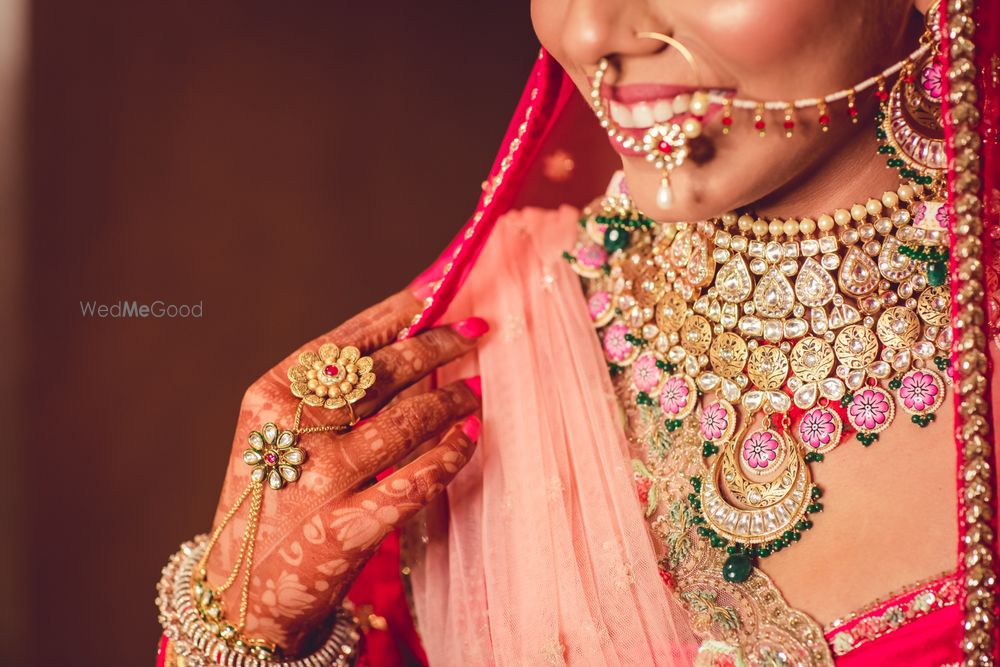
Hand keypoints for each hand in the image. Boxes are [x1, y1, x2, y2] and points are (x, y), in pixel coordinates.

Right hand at [204, 290, 485, 654]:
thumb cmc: (270, 497)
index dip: (398, 313)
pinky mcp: (346, 530)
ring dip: (451, 398)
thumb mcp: (275, 434)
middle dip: (437, 345)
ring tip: (473, 389)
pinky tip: (469, 436)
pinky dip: (451, 454)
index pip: (344, 341)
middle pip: (381, 373)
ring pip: (406, 421)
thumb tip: (408, 337)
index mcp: (270, 397)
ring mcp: (320, 483)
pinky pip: (417, 480)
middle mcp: (291, 434)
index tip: (437, 292)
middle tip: (473, 331)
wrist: (241, 590)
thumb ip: (326, 391)